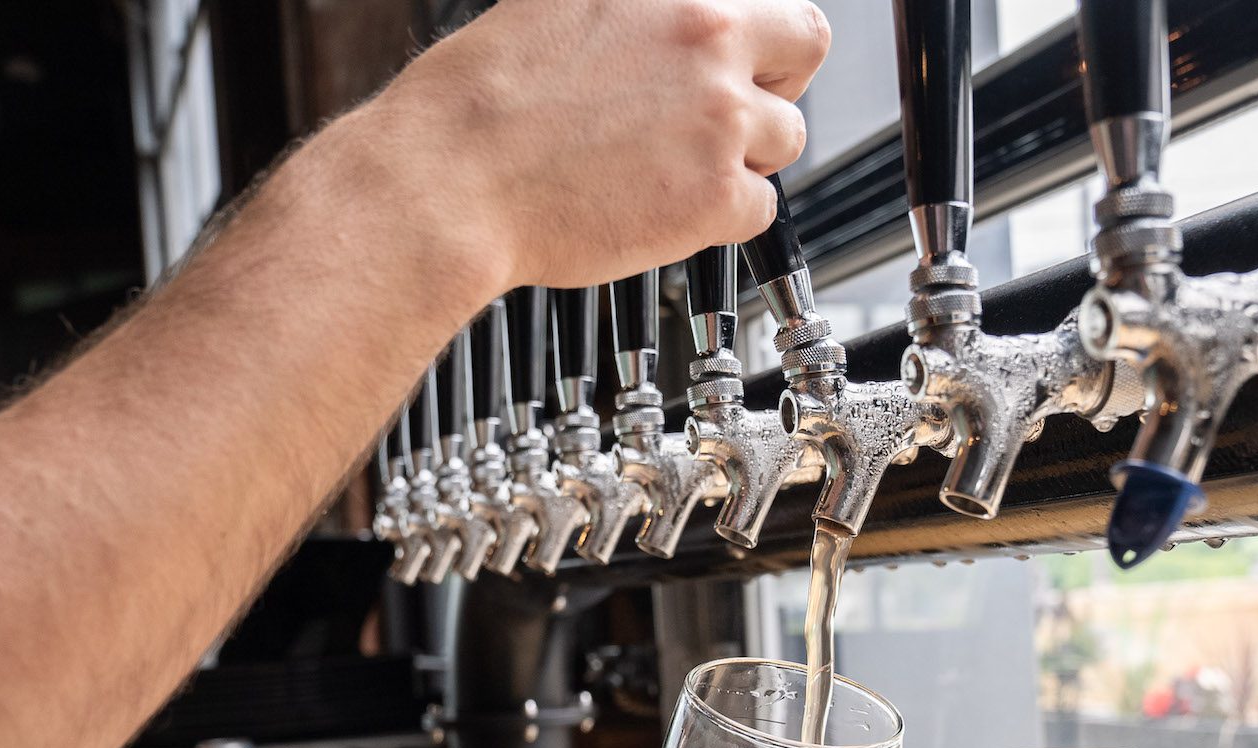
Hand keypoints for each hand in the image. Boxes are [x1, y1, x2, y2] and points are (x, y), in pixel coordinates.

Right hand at [368, 0, 830, 287]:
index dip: (759, 35)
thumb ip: (633, 11)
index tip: (740, 59)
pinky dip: (723, 217)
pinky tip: (668, 210)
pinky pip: (762, 210)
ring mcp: (720, 117)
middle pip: (805, 52)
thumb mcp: (557, 5)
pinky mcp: (717, 195)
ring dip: (745, 156)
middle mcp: (707, 36)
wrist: (452, 179)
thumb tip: (655, 22)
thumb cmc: (484, 100)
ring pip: (787, 137)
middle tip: (729, 114)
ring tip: (677, 171)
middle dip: (775, 83)